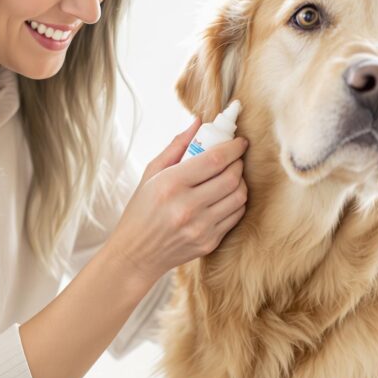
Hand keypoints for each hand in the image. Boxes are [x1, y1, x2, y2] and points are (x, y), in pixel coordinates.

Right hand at [107, 118, 248, 285]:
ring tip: (231, 176)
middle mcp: (187, 207)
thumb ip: (177, 147)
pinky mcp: (209, 242)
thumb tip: (199, 123)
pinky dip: (237, 202)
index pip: (214, 160)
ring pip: (239, 197)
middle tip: (235, 158)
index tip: (239, 141)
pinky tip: (226, 196)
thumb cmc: (141, 210)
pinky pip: (236, 215)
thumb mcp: (151, 174)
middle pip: (231, 177)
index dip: (233, 147)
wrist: (136, 254)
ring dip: (240, 182)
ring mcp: (200, 227)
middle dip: (238, 163)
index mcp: (170, 185)